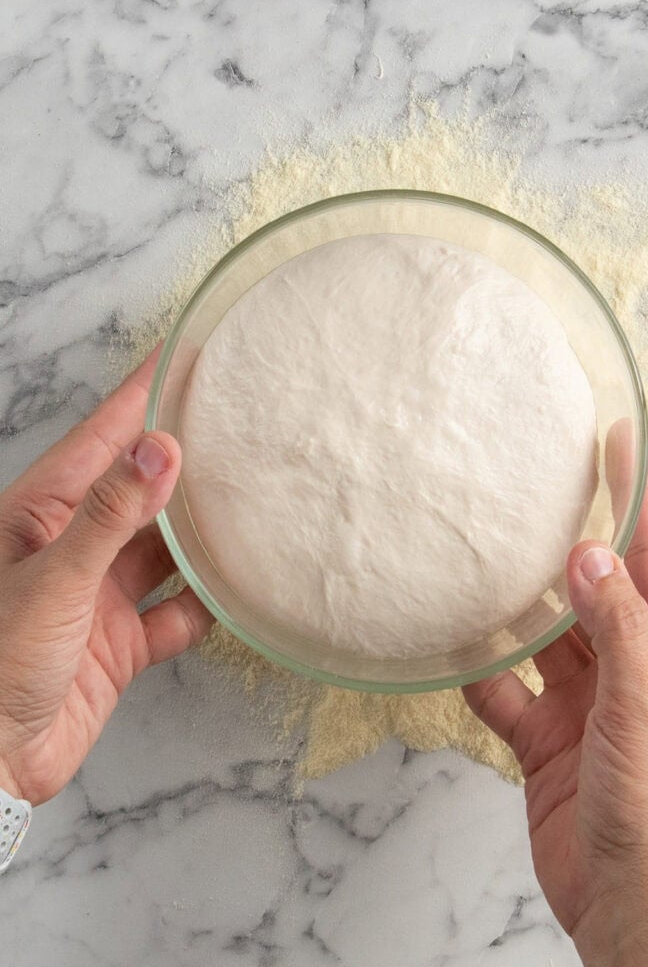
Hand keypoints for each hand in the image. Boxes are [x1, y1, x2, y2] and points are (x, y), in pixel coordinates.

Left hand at [0, 349, 211, 805]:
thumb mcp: (50, 579)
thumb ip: (107, 516)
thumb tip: (160, 449)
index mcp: (41, 513)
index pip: (102, 436)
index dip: (144, 394)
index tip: (185, 354)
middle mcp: (74, 545)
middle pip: (142, 488)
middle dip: (186, 456)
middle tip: (240, 420)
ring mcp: (100, 595)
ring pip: (165, 547)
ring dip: (205, 530)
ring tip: (256, 496)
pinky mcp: (122, 642)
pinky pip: (178, 613)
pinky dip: (208, 603)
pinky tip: (242, 589)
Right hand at [464, 460, 647, 966]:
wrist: (621, 902)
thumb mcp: (642, 710)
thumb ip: (616, 630)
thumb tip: (589, 558)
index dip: (636, 499)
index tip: (620, 441)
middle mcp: (625, 667)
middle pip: (592, 588)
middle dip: (568, 541)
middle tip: (539, 486)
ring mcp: (581, 699)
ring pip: (543, 632)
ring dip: (517, 603)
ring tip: (486, 554)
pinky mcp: (541, 732)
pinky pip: (503, 685)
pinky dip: (480, 667)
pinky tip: (454, 644)